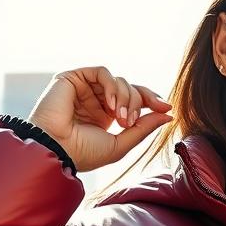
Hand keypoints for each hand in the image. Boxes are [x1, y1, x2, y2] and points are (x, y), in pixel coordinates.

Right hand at [27, 66, 173, 172]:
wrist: (56, 150)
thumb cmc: (84, 153)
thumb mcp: (121, 144)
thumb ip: (143, 128)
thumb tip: (168, 115)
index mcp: (106, 116)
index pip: (134, 100)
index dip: (151, 101)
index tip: (166, 107)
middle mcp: (96, 100)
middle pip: (130, 89)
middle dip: (137, 103)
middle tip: (129, 121)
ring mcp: (85, 89)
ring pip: (119, 81)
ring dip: (126, 98)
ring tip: (120, 118)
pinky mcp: (73, 78)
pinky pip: (102, 72)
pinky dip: (112, 86)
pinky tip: (111, 105)